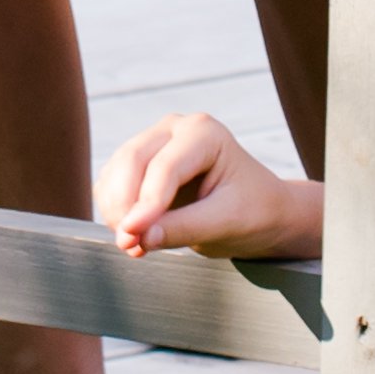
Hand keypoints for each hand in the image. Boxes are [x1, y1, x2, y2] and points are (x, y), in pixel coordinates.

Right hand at [103, 110, 325, 265]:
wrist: (262, 213)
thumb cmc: (255, 211)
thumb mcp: (227, 222)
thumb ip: (184, 228)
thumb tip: (138, 238)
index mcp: (204, 132)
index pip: (165, 167)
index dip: (146, 205)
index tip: (134, 237)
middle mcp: (175, 129)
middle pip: (132, 161)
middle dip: (125, 206)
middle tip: (128, 244)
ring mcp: (154, 142)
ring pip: (116, 171)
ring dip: (116, 210)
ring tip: (135, 245)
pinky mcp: (140, 164)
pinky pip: (112, 183)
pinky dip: (114, 210)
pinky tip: (132, 234)